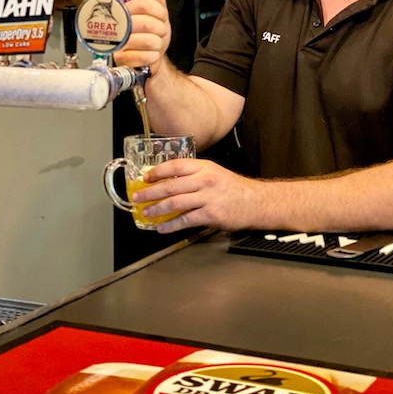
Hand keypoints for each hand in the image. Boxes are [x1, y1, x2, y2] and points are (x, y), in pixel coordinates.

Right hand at [113, 0, 171, 75]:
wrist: (150, 60)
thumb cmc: (151, 37)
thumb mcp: (158, 18)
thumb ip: (158, 5)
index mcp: (127, 12)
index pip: (142, 3)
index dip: (157, 10)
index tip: (163, 17)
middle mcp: (120, 25)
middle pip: (145, 22)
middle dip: (160, 28)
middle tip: (161, 32)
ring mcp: (119, 42)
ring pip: (145, 40)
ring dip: (157, 43)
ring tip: (156, 45)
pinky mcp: (121, 59)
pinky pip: (142, 56)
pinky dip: (153, 56)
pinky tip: (152, 55)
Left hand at [132, 158, 259, 231]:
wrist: (255, 202)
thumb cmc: (233, 189)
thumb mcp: (215, 173)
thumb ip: (194, 175)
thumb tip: (169, 181)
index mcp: (205, 167)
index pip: (176, 166)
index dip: (158, 171)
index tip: (146, 176)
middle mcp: (205, 180)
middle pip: (171, 185)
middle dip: (151, 192)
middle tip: (137, 196)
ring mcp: (208, 197)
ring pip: (175, 203)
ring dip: (157, 209)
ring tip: (146, 212)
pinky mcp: (210, 214)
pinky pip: (185, 220)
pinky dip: (171, 225)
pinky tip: (162, 227)